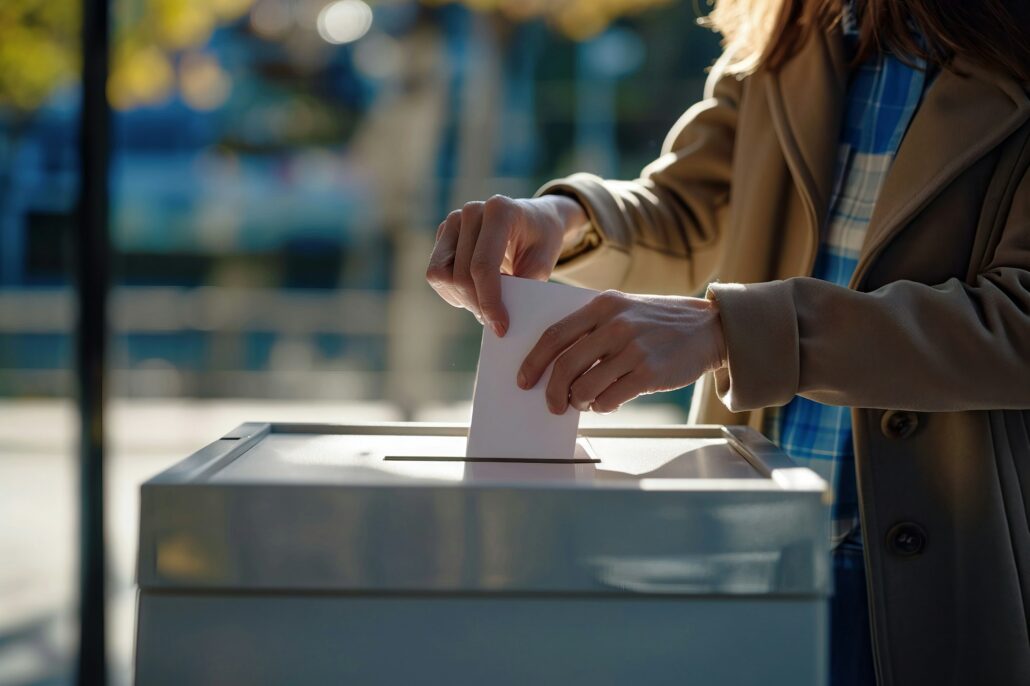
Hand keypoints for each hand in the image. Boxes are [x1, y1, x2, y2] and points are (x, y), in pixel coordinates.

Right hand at [425, 194, 586, 336]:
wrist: (534, 221)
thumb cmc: (540, 242)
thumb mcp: (543, 264)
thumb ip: (522, 288)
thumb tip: (498, 320)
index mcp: (500, 211)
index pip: (483, 266)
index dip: (489, 302)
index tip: (500, 328)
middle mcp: (471, 211)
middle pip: (461, 274)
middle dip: (477, 305)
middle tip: (496, 324)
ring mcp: (453, 221)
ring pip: (441, 275)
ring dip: (462, 299)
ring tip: (485, 305)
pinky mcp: (443, 234)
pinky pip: (437, 274)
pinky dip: (453, 292)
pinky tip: (475, 293)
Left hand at [517, 290, 727, 413]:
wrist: (709, 328)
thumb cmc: (660, 323)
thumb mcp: (625, 310)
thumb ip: (594, 329)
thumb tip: (559, 364)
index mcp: (603, 306)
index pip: (555, 335)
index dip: (534, 360)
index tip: (525, 378)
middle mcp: (615, 325)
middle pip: (565, 365)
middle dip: (552, 390)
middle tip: (552, 403)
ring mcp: (633, 349)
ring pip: (585, 386)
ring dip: (578, 401)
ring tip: (584, 402)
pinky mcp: (649, 372)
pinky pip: (610, 398)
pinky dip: (602, 406)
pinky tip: (606, 403)